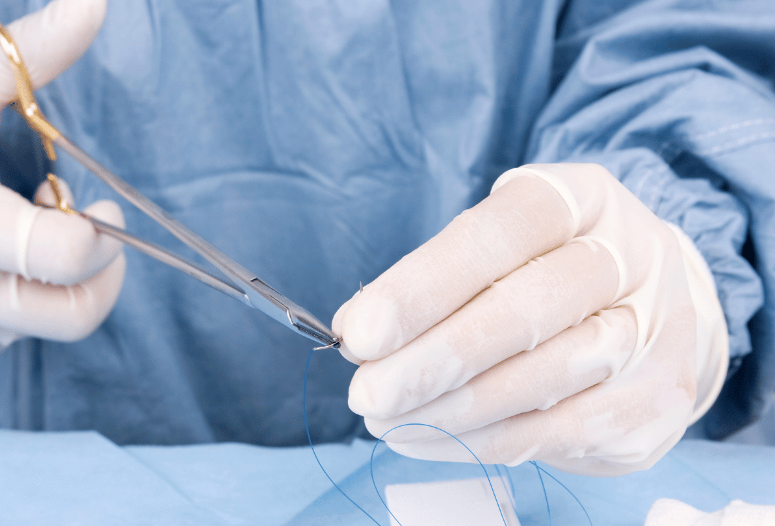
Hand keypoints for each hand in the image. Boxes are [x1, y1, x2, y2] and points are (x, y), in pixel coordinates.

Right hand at [0, 0, 124, 361]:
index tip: (102, 205)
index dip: (104, 236)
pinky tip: (0, 261)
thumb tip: (96, 4)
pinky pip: (7, 339)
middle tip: (89, 232)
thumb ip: (33, 50)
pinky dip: (22, 302)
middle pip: (69, 317)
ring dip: (57, 282)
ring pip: (42, 327)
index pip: (59, 257)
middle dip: (103, 278)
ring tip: (26, 230)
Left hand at [333, 163, 727, 475]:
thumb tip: (357, 330)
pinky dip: (480, 442)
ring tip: (386, 420)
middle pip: (524, 310)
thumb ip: (434, 280)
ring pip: (540, 378)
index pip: (499, 233)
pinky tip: (427, 438)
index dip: (423, 285)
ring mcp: (652, 333)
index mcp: (581, 198)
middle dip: (433, 359)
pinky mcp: (653, 403)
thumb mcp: (500, 248)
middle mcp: (629, 257)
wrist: (657, 316)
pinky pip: (555, 432)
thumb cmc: (550, 271)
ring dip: (449, 409)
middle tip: (367, 392)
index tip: (360, 332)